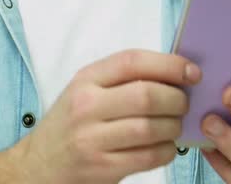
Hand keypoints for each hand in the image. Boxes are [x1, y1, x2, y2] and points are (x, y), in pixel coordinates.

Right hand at [13, 48, 201, 183]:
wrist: (38, 165)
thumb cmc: (70, 123)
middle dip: (177, 99)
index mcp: (85, 80)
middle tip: (184, 104)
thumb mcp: (85, 90)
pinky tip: (165, 146)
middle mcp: (86, 106)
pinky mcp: (102, 168)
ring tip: (174, 125)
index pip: (132, 62)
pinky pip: (149, 157)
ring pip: (151, 128)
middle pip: (147, 96)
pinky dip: (167, 150)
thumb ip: (122, 79)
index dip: (169, 64)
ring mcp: (92, 139)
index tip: (192, 72)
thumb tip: (176, 72)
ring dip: (174, 126)